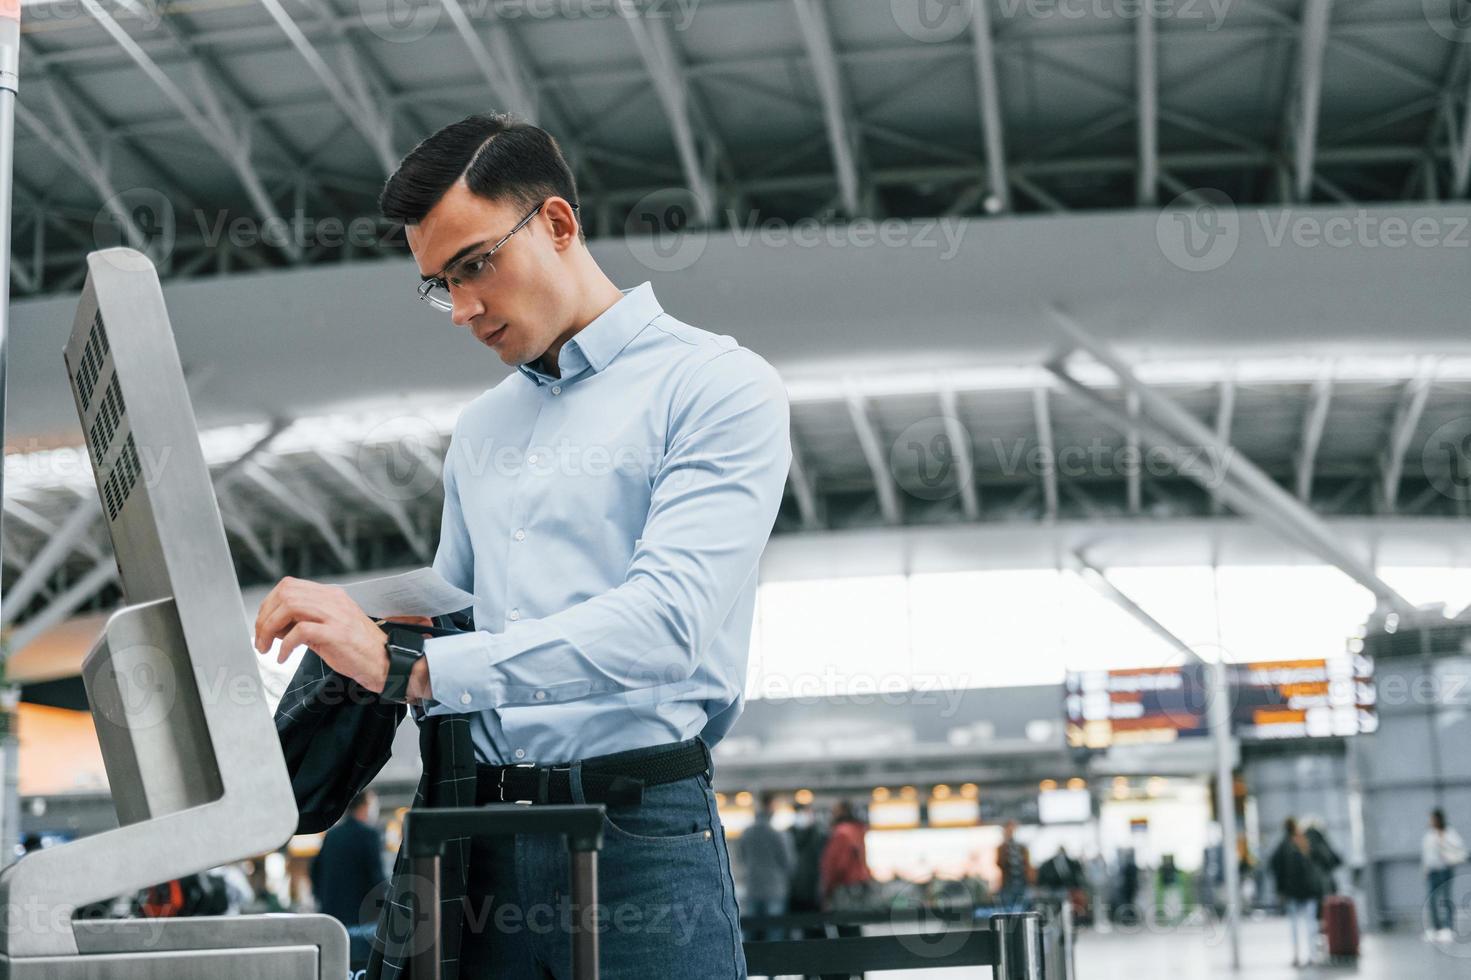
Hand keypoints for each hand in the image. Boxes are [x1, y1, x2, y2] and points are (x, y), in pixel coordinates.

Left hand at [254, 576, 392, 693]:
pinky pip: (301, 632)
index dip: (268, 604)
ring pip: (289, 607)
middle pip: (285, 594)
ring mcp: (336, 615)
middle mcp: (333, 600)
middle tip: (260, 639)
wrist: (386, 662)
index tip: (262, 624)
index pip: (288, 586)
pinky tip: (283, 658)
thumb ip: (303, 622)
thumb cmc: (358, 648)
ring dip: (270, 629)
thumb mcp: (328, 628)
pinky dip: (286, 646)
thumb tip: (274, 627)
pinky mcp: (337, 633)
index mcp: (330, 595)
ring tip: (267, 648)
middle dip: (264, 617)